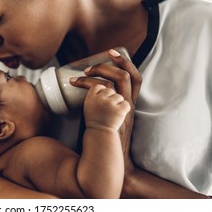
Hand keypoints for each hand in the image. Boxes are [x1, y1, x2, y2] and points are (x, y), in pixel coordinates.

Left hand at [70, 49, 141, 173]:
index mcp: (130, 103)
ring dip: (99, 71)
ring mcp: (122, 110)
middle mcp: (129, 104)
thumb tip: (88, 92)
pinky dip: (87, 84)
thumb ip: (105, 105)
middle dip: (113, 62)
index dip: (125, 62)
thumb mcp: (111, 118)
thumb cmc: (106, 139)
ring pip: (117, 81)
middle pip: (128, 76)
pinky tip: (75, 84)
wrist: (111, 159)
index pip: (136, 78)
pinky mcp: (112, 115)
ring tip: (84, 71)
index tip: (112, 52)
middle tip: (98, 58)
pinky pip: (101, 93)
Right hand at [84, 84, 129, 129]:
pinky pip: (126, 104)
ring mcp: (110, 105)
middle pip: (109, 88)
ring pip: (119, 96)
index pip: (98, 85)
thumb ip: (95, 95)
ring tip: (114, 111)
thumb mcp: (89, 106)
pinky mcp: (119, 111)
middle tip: (110, 102)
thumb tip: (102, 85)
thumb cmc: (95, 122)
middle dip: (111, 94)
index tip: (102, 95)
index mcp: (90, 98)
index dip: (101, 89)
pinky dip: (124, 109)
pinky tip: (120, 114)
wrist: (100, 136)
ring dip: (118, 102)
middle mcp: (100, 100)